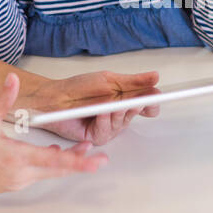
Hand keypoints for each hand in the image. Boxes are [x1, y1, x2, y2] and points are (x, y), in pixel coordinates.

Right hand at [0, 73, 107, 201]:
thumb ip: (2, 99)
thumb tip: (13, 78)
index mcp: (16, 157)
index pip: (54, 160)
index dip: (77, 160)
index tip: (95, 160)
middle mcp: (21, 174)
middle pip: (59, 170)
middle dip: (81, 163)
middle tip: (101, 160)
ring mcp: (19, 181)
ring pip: (50, 173)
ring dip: (67, 163)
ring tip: (84, 152)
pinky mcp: (15, 184)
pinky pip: (39, 174)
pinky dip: (51, 166)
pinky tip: (55, 156)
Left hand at [26, 70, 160, 144]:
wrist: (55, 98)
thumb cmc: (78, 88)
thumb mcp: (109, 80)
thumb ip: (134, 81)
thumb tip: (155, 77)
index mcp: (124, 98)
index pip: (145, 103)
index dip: (152, 101)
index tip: (157, 97)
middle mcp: (118, 114)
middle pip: (136, 113)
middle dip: (135, 106)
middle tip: (135, 101)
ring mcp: (109, 125)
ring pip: (123, 123)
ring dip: (118, 113)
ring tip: (112, 105)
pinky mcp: (97, 136)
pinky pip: (107, 131)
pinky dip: (105, 121)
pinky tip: (101, 113)